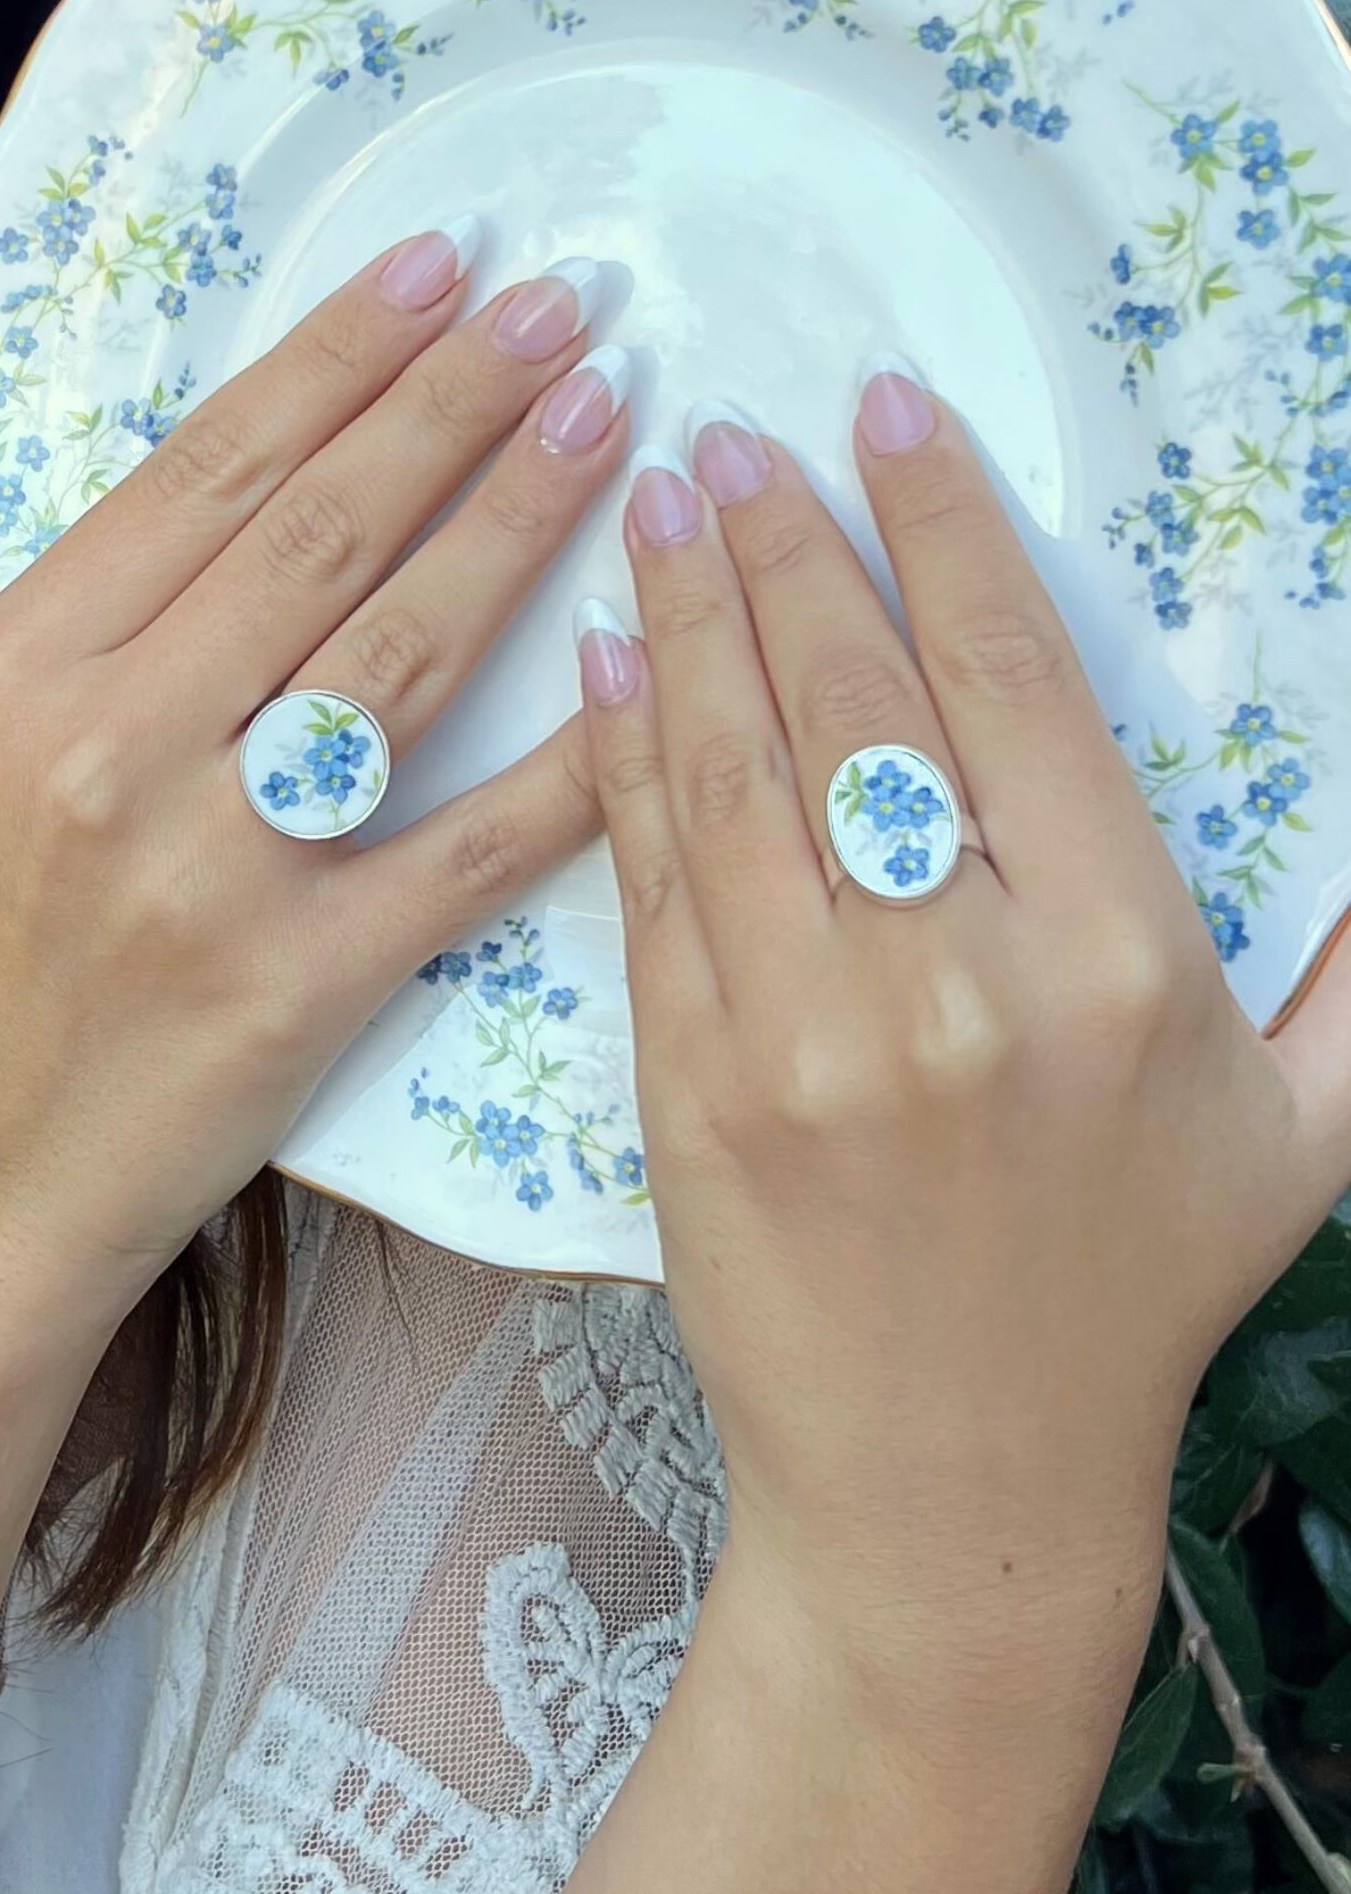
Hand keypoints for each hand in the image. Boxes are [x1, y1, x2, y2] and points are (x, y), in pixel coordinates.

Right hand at [0, 231, 630, 1302]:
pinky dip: (566, 763)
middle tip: (563, 303)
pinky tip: (647, 667)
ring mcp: (215, 866)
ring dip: (516, 519)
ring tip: (607, 415)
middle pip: (321, 532)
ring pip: (400, 653)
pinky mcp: (304, 980)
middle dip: (456, 399)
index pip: (206, 475)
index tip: (436, 272)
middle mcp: (112, 746)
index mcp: (13, 674)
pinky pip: (463, 850)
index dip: (336, 360)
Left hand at [575, 374, 1350, 1655]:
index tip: (886, 415)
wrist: (948, 1478)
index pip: (1013, 681)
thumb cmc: (1126, 1295)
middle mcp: (959, 979)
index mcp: (1121, 962)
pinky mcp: (686, 1082)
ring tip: (662, 504)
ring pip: (733, 768)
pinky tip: (611, 659)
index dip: (943, 525)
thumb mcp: (1297, 1134)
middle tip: (738, 435)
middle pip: (854, 698)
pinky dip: (625, 756)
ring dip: (691, 613)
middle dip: (791, 543)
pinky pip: (652, 880)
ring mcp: (804, 1032)